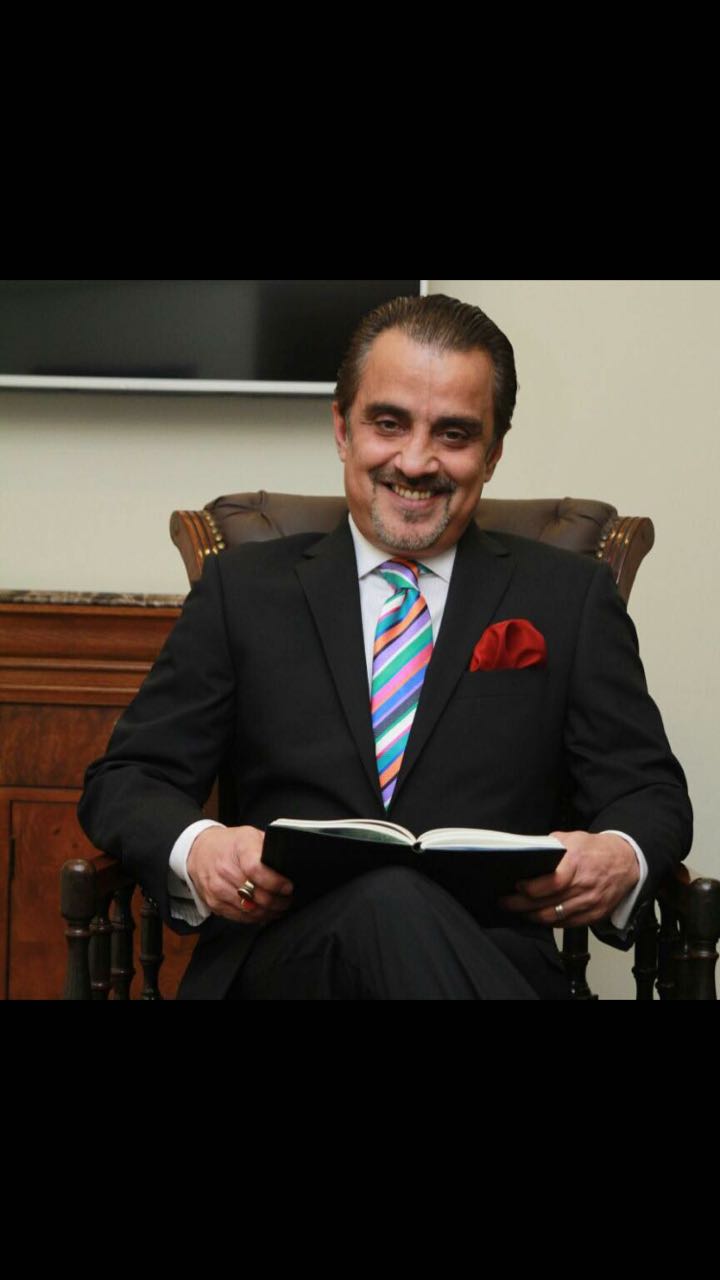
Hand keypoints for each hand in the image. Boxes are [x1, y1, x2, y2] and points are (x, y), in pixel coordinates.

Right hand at [187, 825, 293, 924]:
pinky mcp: (213, 902)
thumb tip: (287, 866)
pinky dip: (255, 917)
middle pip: (256, 894)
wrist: (199, 851)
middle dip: (278, 901)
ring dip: (268, 912)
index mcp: (239, 848)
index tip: (288, 887)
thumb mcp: (251, 835)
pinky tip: (264, 912)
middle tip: (288, 900)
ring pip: (249, 910)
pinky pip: (239, 917)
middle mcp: (225, 869)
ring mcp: (217, 887)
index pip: (256, 870)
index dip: (275, 882)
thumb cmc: (231, 844)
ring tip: (279, 907)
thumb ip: (268, 849)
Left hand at [499, 831, 639, 927]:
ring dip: (532, 916)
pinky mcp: (594, 915)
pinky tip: (538, 916)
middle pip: (547, 903)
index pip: (551, 883)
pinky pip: (567, 924)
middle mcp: (584, 886)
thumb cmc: (595, 849)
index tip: (516, 886)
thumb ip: (550, 846)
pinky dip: (550, 922)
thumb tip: (527, 853)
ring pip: (554, 917)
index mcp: (577, 864)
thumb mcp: (573, 838)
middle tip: (505, 902)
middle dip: (521, 905)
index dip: (531, 889)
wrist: (626, 862)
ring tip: (518, 911)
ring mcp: (590, 903)